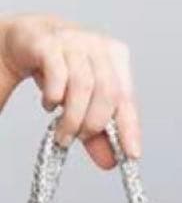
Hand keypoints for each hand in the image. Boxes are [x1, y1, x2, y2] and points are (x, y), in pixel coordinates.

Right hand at [0, 12, 140, 167]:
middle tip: (79, 138)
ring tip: (62, 134)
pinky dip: (54, 97)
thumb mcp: (84, 104)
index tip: (131, 154)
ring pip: (82, 86)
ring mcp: (74, 40)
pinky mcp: (49, 43)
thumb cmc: (62, 72)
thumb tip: (109, 161)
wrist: (29, 40)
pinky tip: (49, 105)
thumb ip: (98, 133)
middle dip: (93, 124)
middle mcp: (98, 46)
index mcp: (116, 57)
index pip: (127, 98)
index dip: (130, 129)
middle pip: (107, 92)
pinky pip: (57, 75)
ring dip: (72, 118)